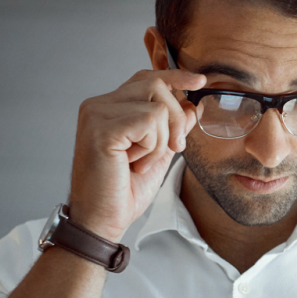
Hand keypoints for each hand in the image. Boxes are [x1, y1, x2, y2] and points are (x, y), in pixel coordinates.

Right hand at [67, 68, 204, 241]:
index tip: (199, 82)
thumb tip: (192, 105)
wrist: (102, 219)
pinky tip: (134, 164)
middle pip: (156, 86)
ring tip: (141, 161)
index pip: (146, 79)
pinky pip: (149, 122)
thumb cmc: (123, 191)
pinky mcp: (101, 128)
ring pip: (156, 106)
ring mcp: (96, 114)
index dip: (174, 77)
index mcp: (108, 108)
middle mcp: (98, 105)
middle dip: (175, 120)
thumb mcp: (158, 154)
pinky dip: (152, 147)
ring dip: (161, 140)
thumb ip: (173, 128)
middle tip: (173, 149)